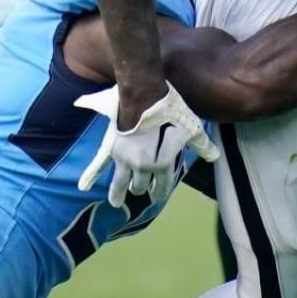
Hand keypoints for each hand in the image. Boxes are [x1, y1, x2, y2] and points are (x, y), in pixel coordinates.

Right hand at [75, 83, 219, 208]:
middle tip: (140, 190)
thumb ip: (201, 145)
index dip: (161, 191)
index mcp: (163, 164)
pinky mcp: (111, 148)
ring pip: (120, 183)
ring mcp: (124, 159)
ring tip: (116, 202)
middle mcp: (142, 167)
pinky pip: (98, 165)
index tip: (158, 195)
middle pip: (141, 186)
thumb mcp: (191, 128)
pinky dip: (90, 176)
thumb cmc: (171, 110)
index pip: (163, 186)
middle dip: (142, 189)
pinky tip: (83, 187)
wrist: (144, 95)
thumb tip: (214, 157)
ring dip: (119, 193)